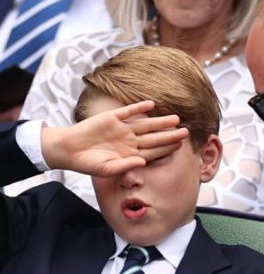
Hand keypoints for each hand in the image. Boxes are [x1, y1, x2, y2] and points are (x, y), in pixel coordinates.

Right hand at [41, 100, 189, 175]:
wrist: (68, 150)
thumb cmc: (88, 163)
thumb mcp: (108, 169)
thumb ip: (127, 166)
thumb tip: (144, 162)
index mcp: (131, 154)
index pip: (154, 151)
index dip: (167, 149)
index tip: (181, 146)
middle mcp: (130, 141)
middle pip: (154, 137)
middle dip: (170, 135)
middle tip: (186, 132)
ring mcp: (122, 129)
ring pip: (146, 124)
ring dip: (160, 121)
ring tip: (176, 118)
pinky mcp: (111, 118)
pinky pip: (128, 112)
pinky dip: (139, 108)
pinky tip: (151, 104)